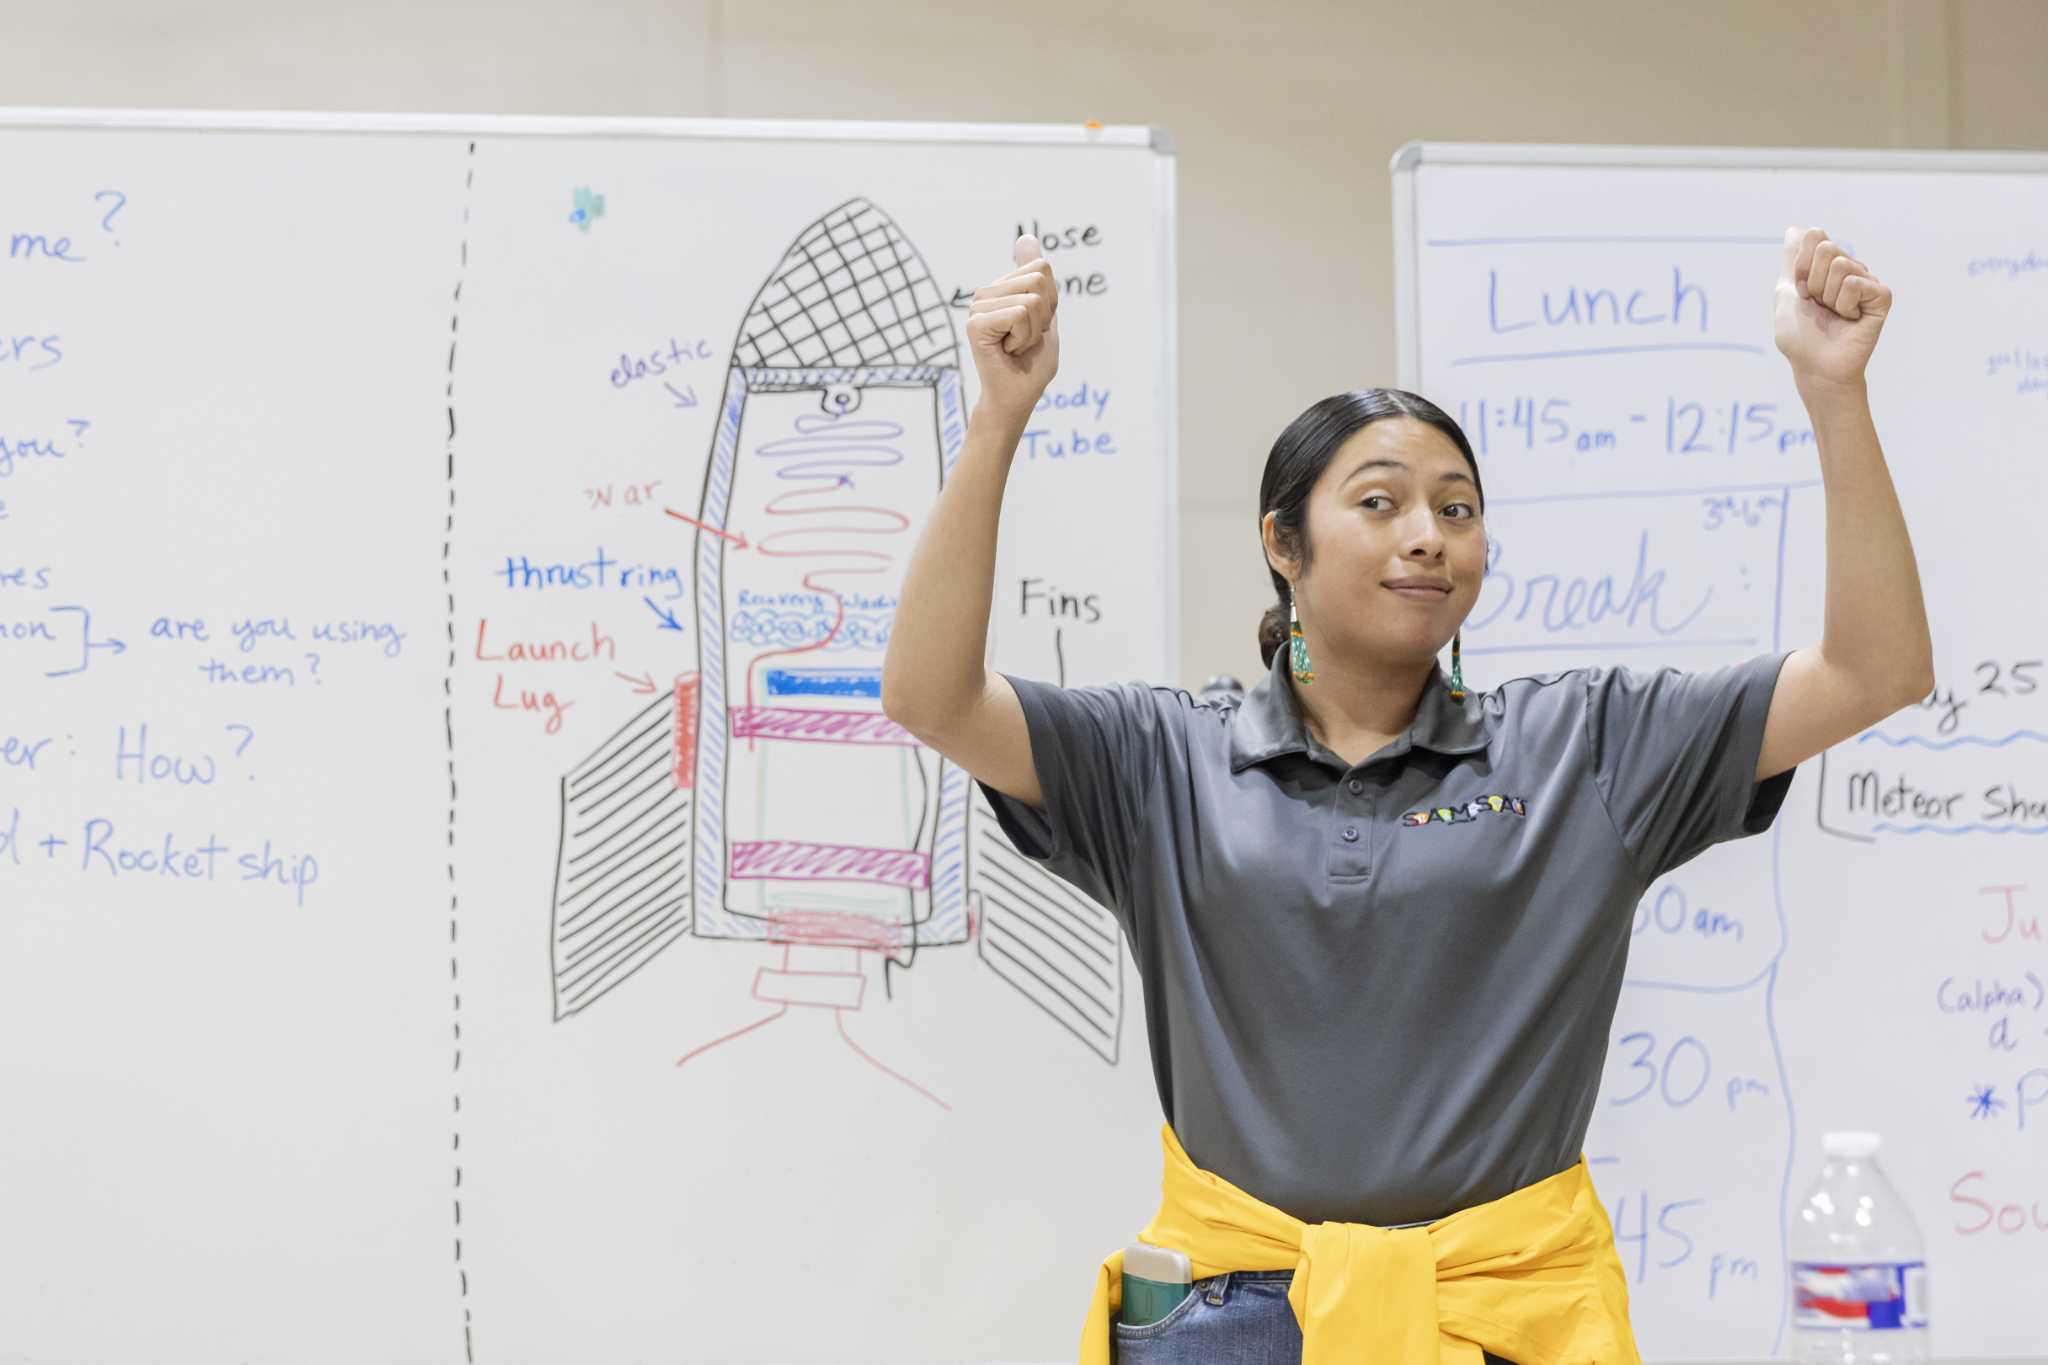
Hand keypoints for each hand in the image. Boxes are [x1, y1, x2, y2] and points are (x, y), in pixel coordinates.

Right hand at [966, 234, 1059, 423]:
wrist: (1014, 400)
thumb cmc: (1030, 365)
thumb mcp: (1044, 315)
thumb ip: (1037, 277)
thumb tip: (1026, 236)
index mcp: (1002, 289)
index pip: (1041, 268)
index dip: (1051, 302)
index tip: (1036, 325)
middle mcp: (986, 294)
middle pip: (1039, 280)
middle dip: (1044, 317)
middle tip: (1025, 340)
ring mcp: (978, 308)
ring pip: (1033, 300)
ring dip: (1034, 331)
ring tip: (1016, 347)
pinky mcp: (976, 323)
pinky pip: (1021, 314)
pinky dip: (1025, 338)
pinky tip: (1008, 351)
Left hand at [1773, 225, 1891, 390]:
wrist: (1815, 365)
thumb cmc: (1800, 335)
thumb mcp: (1786, 291)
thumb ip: (1792, 259)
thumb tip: (1795, 229)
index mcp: (1828, 266)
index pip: (1814, 237)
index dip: (1800, 268)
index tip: (1801, 292)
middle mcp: (1850, 270)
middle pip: (1828, 249)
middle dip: (1814, 281)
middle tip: (1819, 305)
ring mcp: (1867, 282)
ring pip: (1842, 266)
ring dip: (1828, 296)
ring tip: (1834, 314)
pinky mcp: (1881, 296)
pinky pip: (1856, 283)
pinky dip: (1844, 304)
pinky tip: (1849, 319)